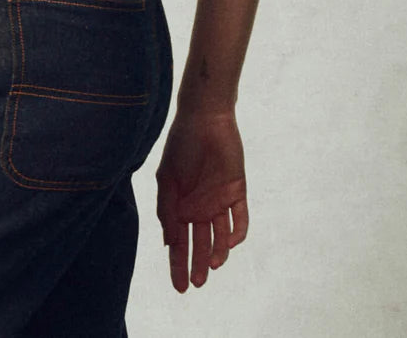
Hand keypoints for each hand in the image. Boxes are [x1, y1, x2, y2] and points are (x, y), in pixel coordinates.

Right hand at [155, 107, 247, 291]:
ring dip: (217, 253)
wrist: (204, 119)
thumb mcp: (167, 179)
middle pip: (199, 244)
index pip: (179, 243)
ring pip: (220, 237)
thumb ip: (167, 210)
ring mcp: (218, 201)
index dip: (178, 265)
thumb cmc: (181, 146)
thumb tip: (168, 243)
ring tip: (212, 265)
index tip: (179, 288)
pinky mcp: (236, 192)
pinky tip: (229, 242)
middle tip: (197, 283)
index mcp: (180, 206)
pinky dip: (237, 233)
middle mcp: (199, 207)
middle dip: (198, 265)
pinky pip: (240, 219)